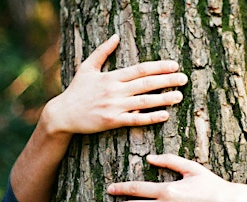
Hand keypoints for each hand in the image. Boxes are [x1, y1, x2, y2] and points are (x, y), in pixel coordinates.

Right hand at [42, 34, 187, 134]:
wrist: (62, 114)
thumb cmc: (76, 90)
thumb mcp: (86, 67)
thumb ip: (102, 51)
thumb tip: (115, 36)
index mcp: (111, 77)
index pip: (140, 69)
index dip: (158, 67)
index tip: (174, 65)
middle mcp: (114, 91)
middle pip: (146, 83)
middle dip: (167, 80)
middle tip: (184, 78)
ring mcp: (114, 106)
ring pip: (144, 101)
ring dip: (163, 98)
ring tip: (179, 96)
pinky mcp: (112, 121)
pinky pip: (136, 119)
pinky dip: (151, 117)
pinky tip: (165, 115)